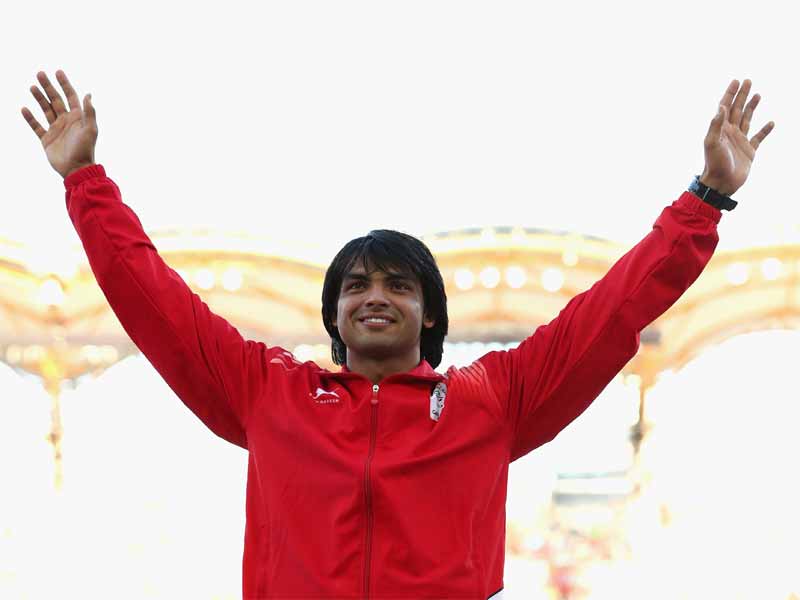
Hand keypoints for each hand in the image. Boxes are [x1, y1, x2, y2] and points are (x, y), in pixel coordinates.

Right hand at [21, 70, 97, 178]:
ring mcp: (56, 129)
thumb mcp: (91, 129)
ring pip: (46, 110)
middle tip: (40, 74)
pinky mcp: (47, 139)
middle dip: (48, 87)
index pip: (71, 96)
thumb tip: (88, 94)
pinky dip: (30, 118)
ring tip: (32, 86)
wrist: (76, 169)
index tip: (58, 72)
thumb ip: (89, 112)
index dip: (65, 84)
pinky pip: (36, 126)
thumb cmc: (85, 150)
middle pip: (56, 100)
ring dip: (39, 98)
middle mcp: (66, 121)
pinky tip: (24, 109)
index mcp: (77, 118)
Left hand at [700, 79, 773, 196]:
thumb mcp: (712, 143)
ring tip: (758, 95)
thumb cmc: (714, 164)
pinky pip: (759, 138)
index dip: (730, 94)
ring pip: (747, 119)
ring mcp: (740, 141)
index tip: (736, 81)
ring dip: (751, 107)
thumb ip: (715, 125)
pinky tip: (771, 123)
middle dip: (742, 95)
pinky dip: (765, 130)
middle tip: (748, 81)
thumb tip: (721, 108)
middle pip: (737, 109)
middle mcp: (730, 133)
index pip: (725, 107)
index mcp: (720, 129)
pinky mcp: (749, 151)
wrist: (721, 184)